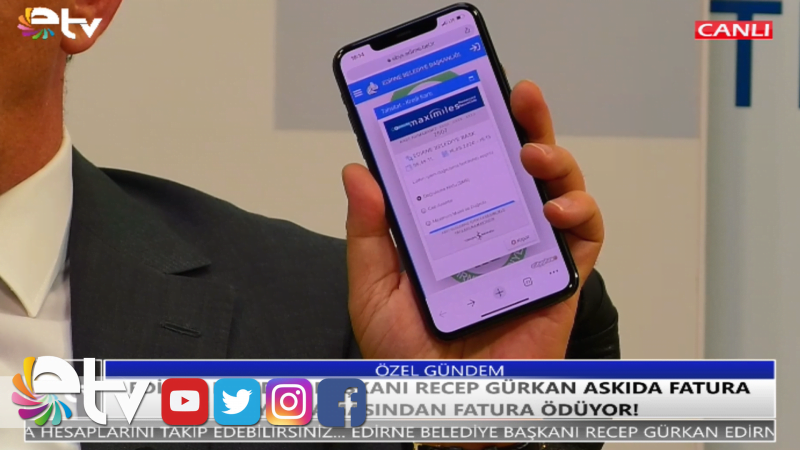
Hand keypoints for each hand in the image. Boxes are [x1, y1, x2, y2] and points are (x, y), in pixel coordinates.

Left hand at [342, 80, 603, 359]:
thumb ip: (368, 232)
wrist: (441, 409)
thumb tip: (358, 172)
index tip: (470, 94)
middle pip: (521, 169)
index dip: (476, 129)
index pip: (472, 168)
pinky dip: (580, 212)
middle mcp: (496, 234)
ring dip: (556, 162)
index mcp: (455, 229)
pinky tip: (556, 205)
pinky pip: (584, 238)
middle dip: (528, 126)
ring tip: (532, 154)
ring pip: (560, 191)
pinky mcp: (559, 281)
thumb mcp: (373, 286)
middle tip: (521, 98)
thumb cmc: (406, 355)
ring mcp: (530, 255)